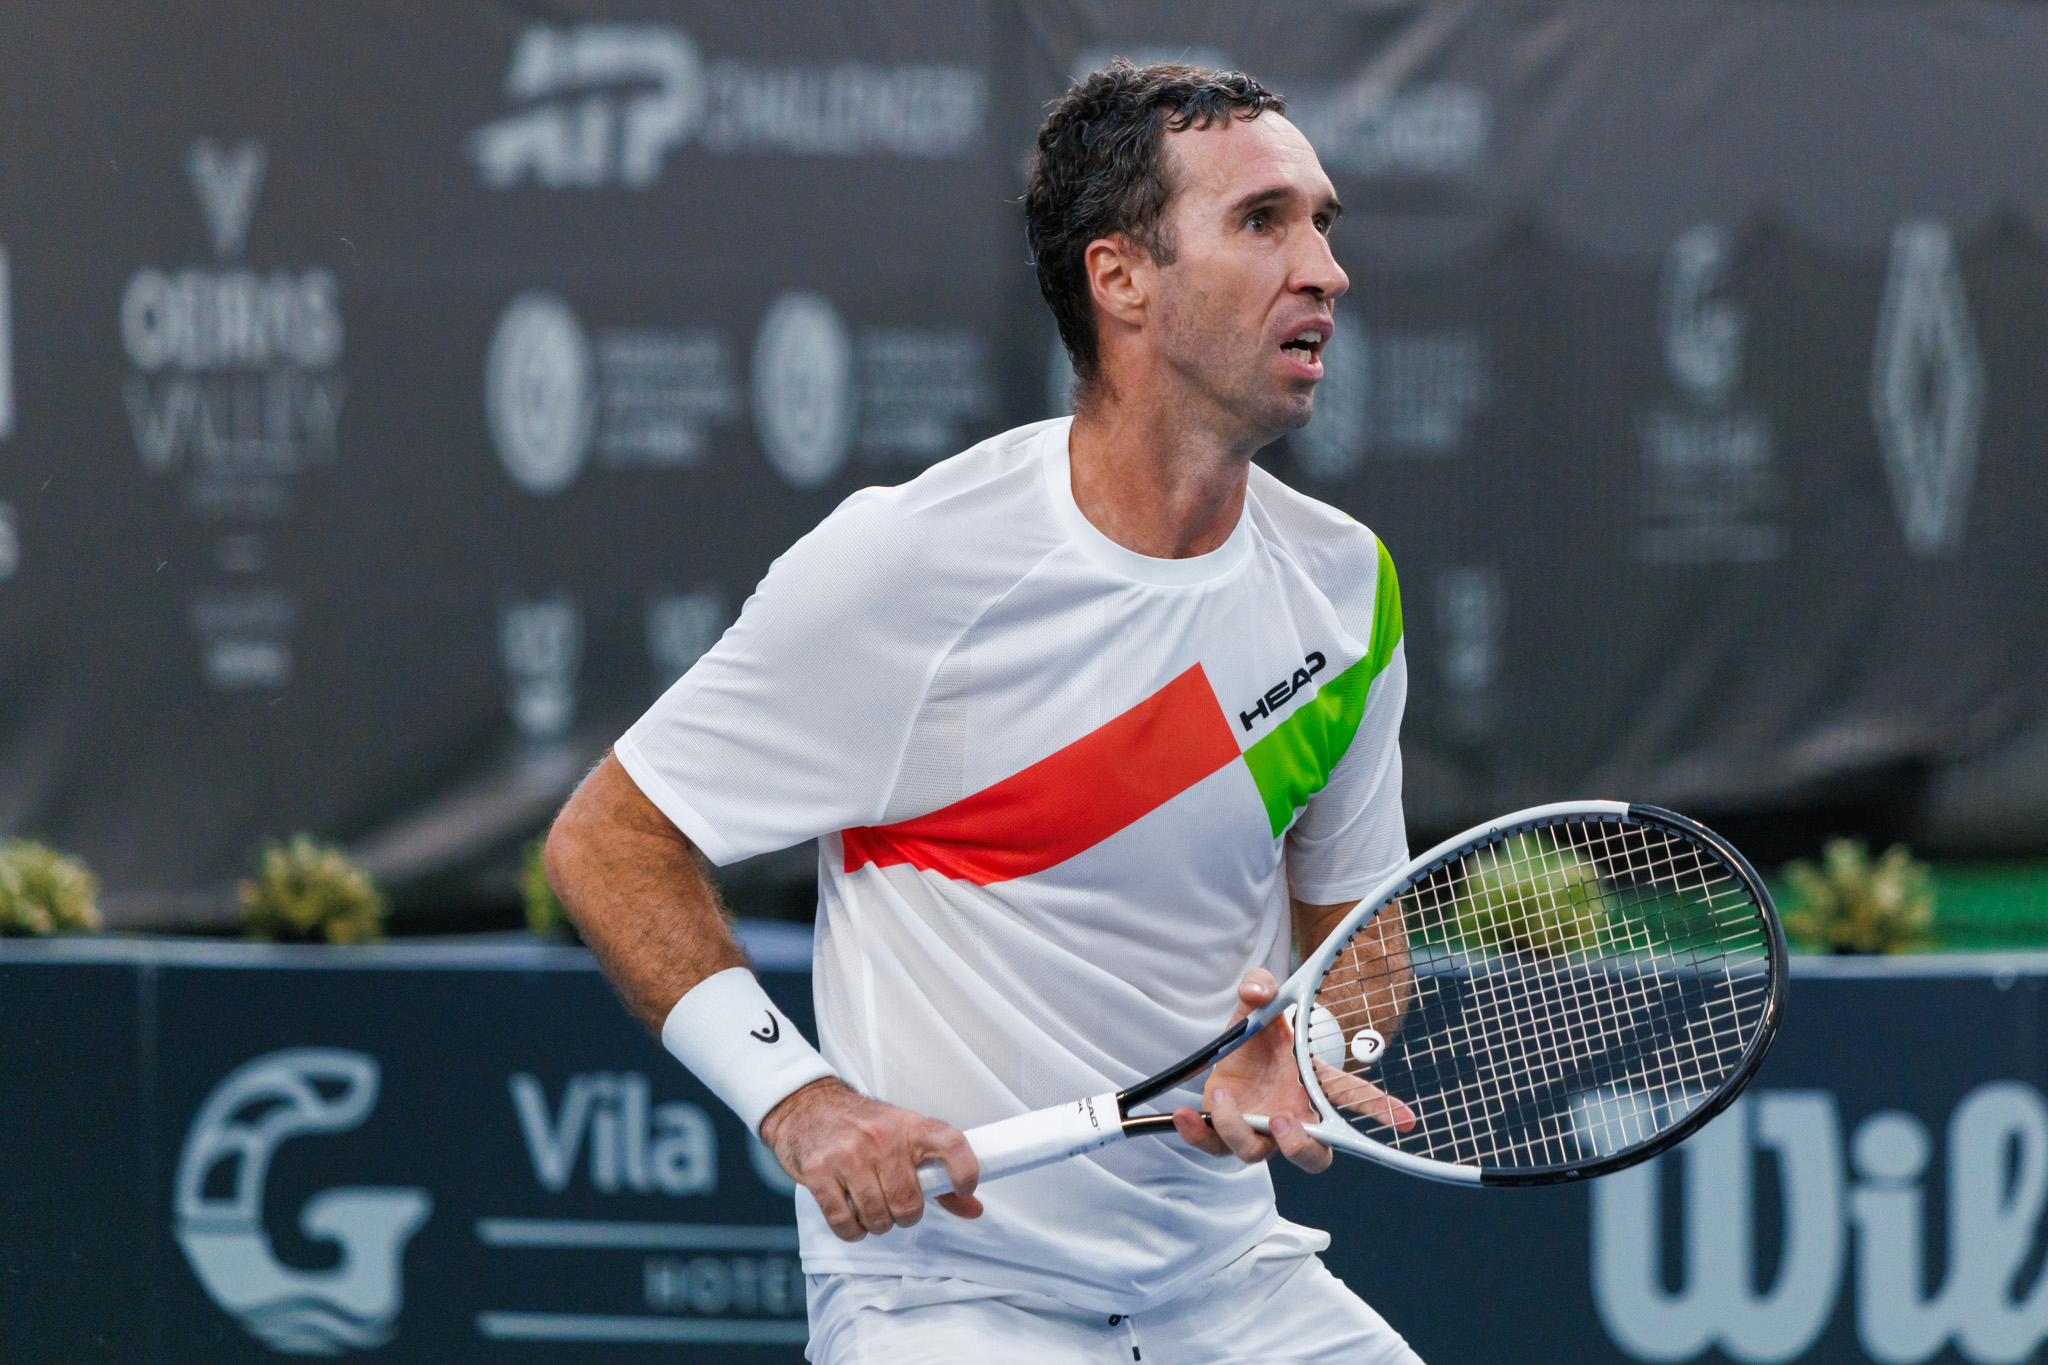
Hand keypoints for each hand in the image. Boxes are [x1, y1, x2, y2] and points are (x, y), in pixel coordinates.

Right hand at [758, 1077, 981, 1240]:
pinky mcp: (818, 1171)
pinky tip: (853, 1218)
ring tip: (872, 1209)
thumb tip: (973, 1207)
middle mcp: (881, 1137)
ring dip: (877, 1224)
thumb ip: (938, 1175)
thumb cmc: (862, 1126)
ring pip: (877, 1216)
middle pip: (908, 1202)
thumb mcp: (904, 1137)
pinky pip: (843, 1222)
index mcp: (910, 1126)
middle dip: (905, 1216)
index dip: (965, 1170)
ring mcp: (848, 1154)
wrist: (808, 1107)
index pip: (950, 1142)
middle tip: (897, 1207)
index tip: (965, 1188)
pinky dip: (852, 1231)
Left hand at [1169, 971, 1418, 1174]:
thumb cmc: (1259, 1035)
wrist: (1229, 1053)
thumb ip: (1261, 987)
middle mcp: (1291, 1115)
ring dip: (1240, 1129)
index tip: (1406, 1119)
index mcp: (1311, 1085)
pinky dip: (1198, 1135)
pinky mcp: (1224, 1132)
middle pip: (1313, 1155)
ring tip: (1224, 1093)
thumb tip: (1259, 991)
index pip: (1353, 1097)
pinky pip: (1213, 1147)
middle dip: (1301, 1146)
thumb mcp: (1259, 1003)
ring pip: (1258, 1155)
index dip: (1380, 1109)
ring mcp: (1258, 1128)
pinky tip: (1186, 1114)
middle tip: (1284, 1118)